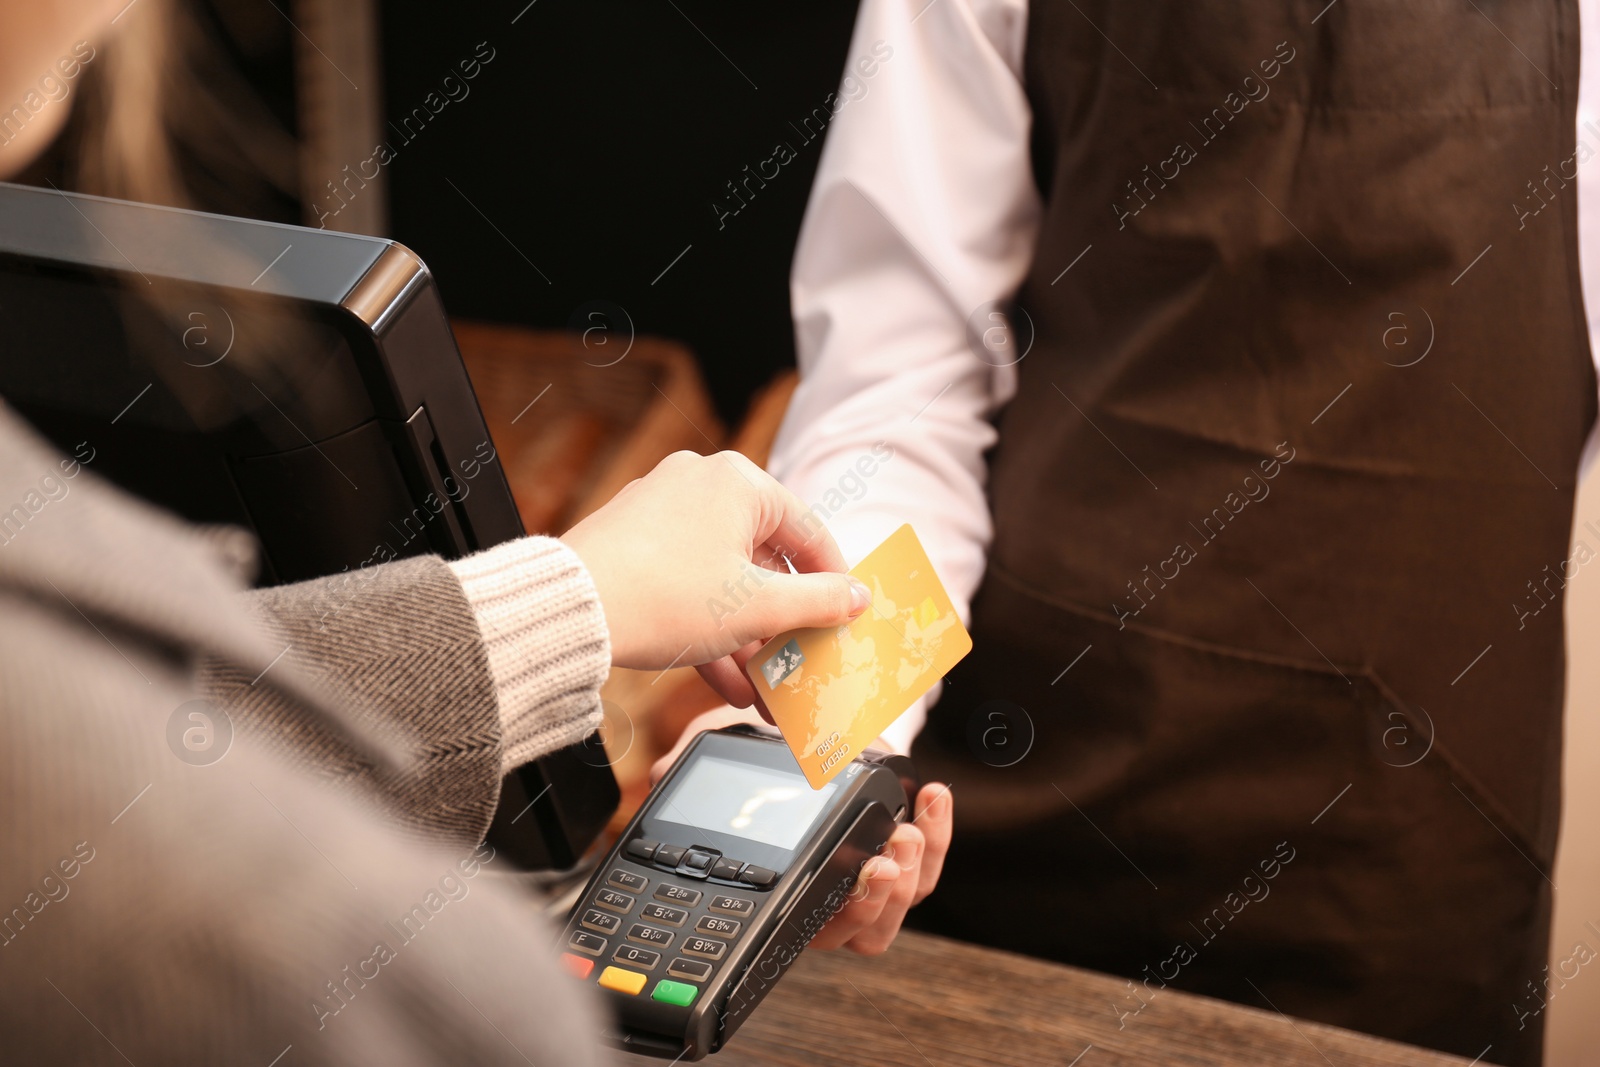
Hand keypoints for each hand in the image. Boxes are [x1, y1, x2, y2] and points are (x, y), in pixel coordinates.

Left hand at [560, 451, 870, 671]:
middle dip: (782, 625)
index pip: (808, 530)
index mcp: (738, 483)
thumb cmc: (665, 597)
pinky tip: (726, 681)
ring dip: (748, 638)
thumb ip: (819, 602)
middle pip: (763, 559)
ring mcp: (661, 512)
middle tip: (801, 663)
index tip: (846, 617)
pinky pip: (687, 585)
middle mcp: (700, 485)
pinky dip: (710, 628)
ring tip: (765, 689)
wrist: (568, 613)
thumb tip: (857, 597)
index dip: (834, 581)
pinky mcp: (633, 544)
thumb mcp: (758, 607)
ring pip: (723, 579)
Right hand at [651, 707, 952, 954]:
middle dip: (876, 901)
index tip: (850, 880)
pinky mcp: (908, 849)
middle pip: (862, 930)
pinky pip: (931, 864)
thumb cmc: (767, 745)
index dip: (833, 914)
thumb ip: (685, 764)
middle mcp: (828, 894)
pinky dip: (939, 835)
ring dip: (912, 874)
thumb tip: (658, 777)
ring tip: (909, 832)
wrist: (815, 719)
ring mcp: (871, 875)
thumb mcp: (719, 745)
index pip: (806, 924)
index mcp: (781, 887)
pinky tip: (933, 799)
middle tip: (883, 863)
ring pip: (900, 905)